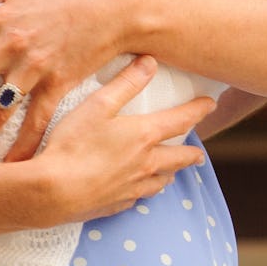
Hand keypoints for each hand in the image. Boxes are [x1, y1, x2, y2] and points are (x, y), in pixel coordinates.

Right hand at [41, 56, 214, 222]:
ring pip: (162, 180)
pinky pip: (141, 196)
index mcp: (144, 136)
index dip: (198, 110)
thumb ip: (125, 83)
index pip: (180, 120)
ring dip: (171, 172)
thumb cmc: (74, 143)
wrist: (55, 191)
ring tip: (172, 171)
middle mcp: (146, 163)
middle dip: (192, 153)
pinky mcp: (118, 204)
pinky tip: (140, 189)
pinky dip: (147, 189)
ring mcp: (133, 187)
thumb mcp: (98, 105)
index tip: (211, 104)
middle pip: (179, 158)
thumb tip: (150, 61)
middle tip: (199, 153)